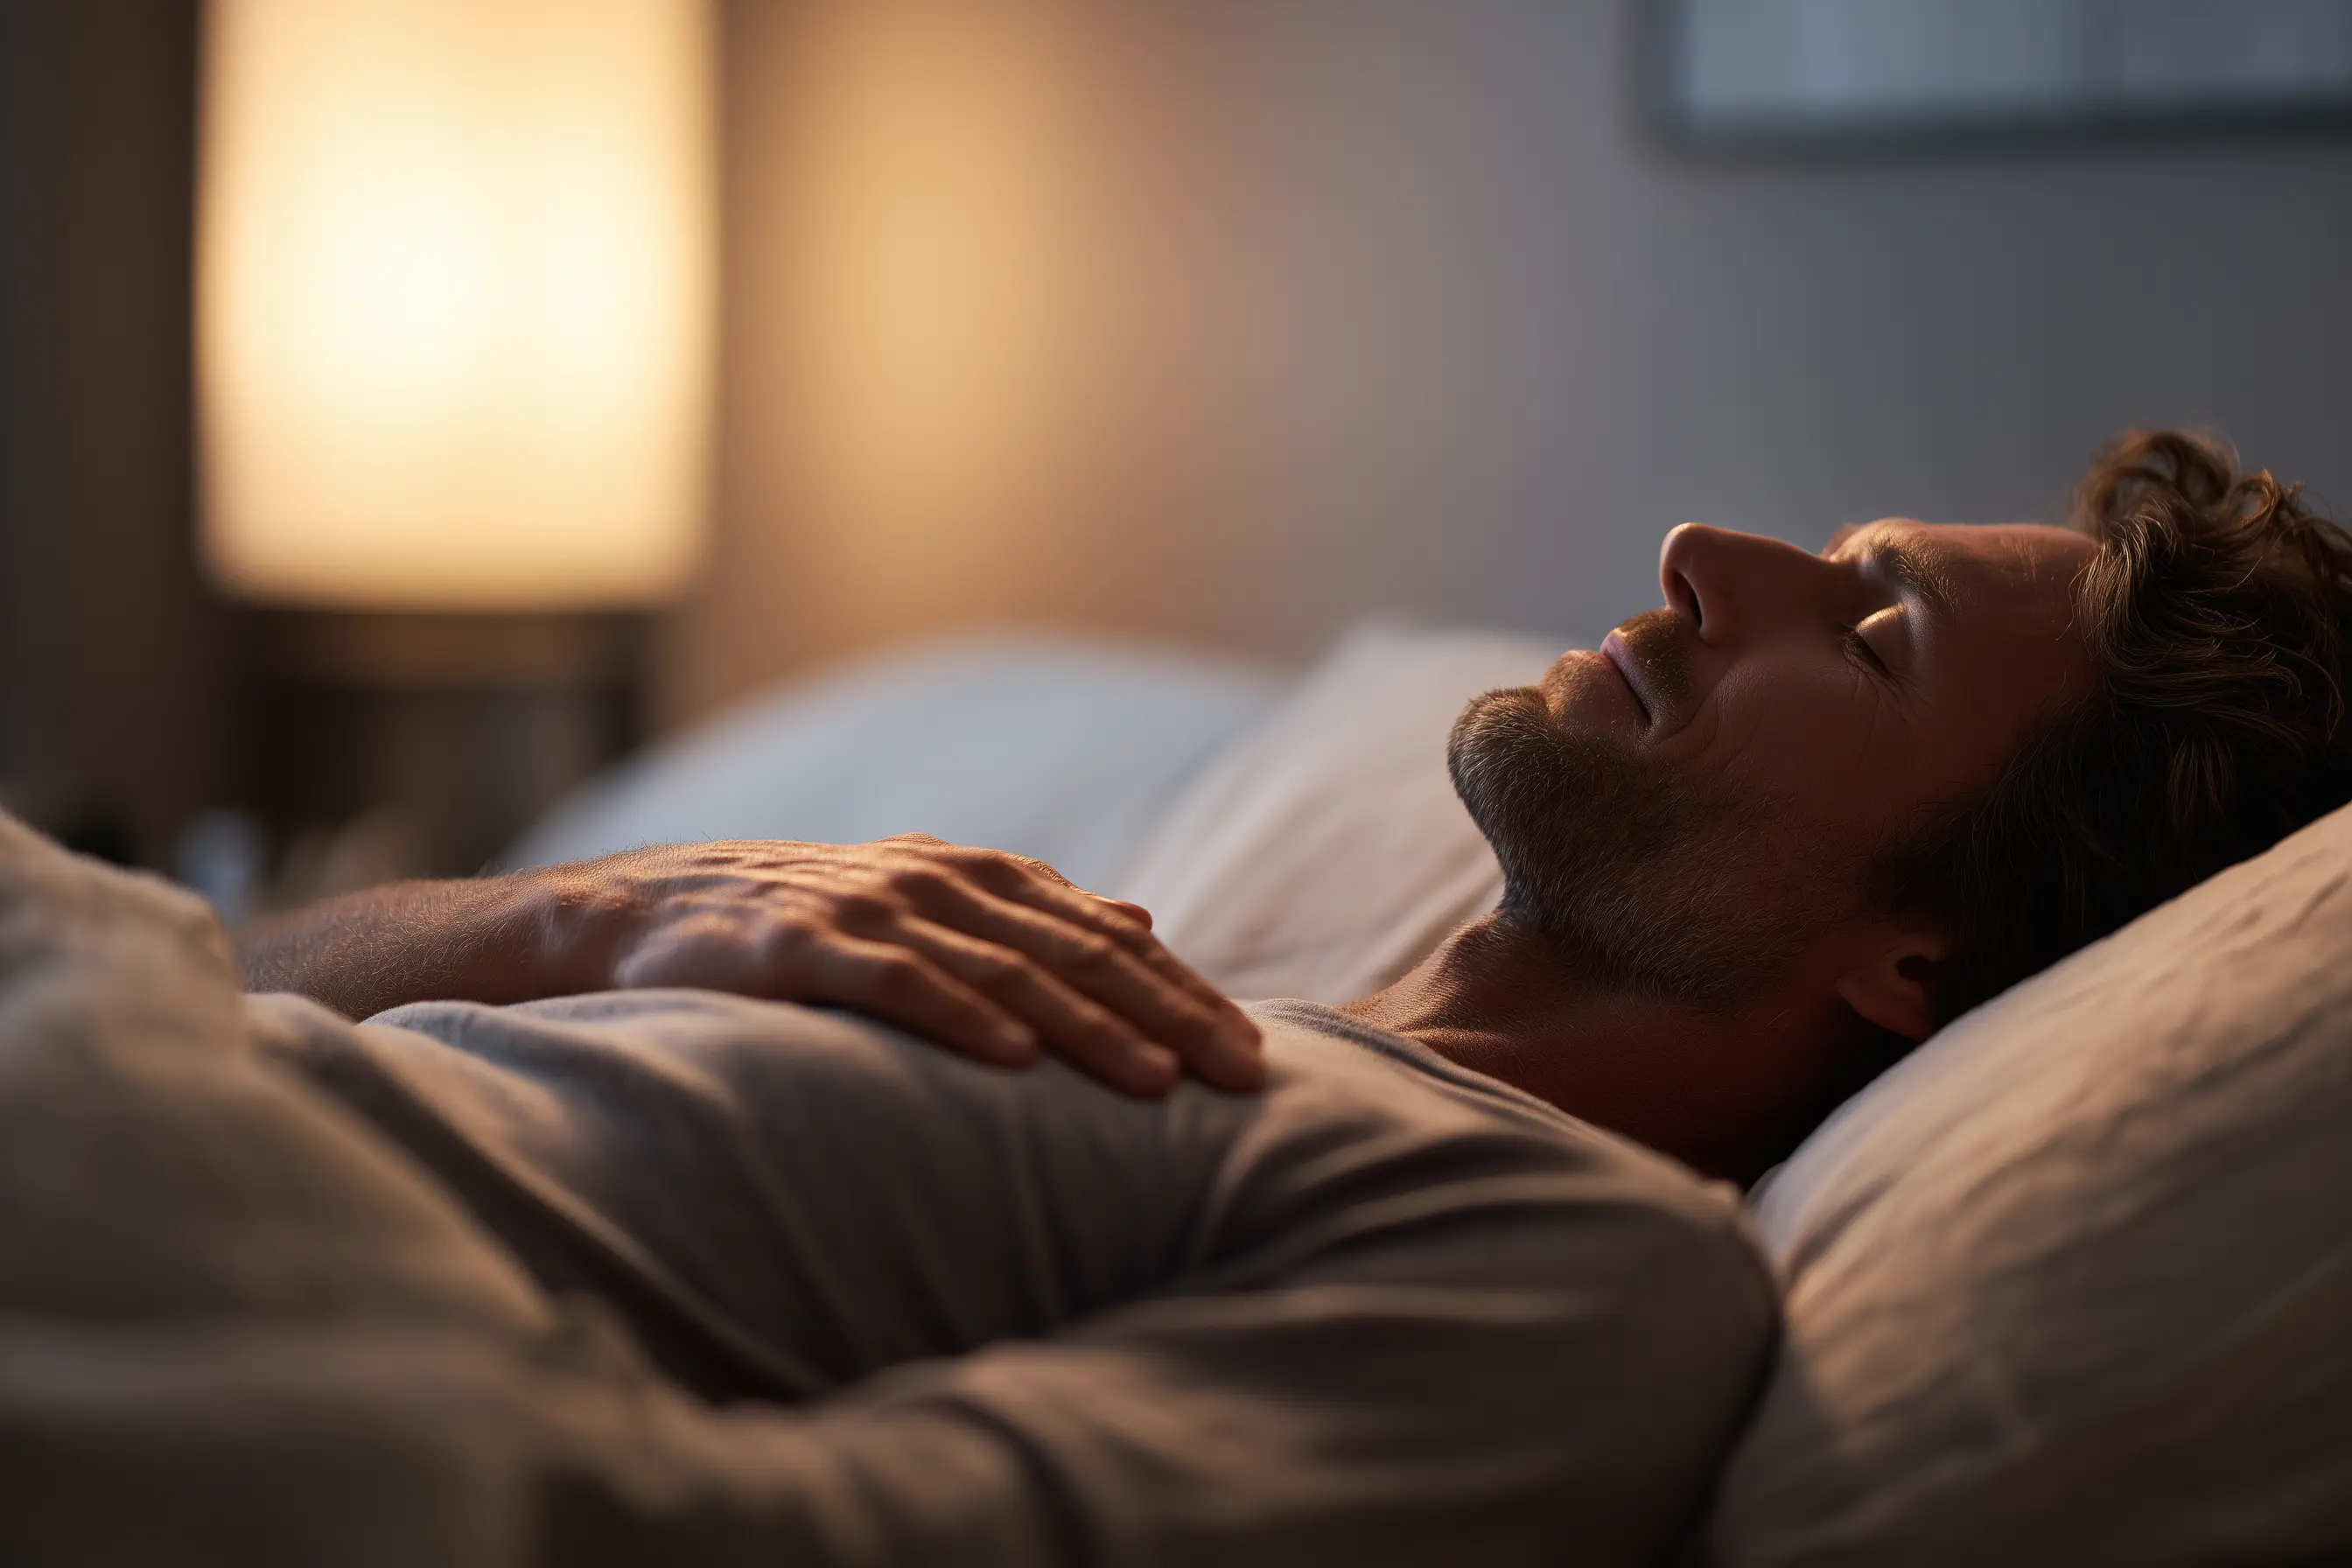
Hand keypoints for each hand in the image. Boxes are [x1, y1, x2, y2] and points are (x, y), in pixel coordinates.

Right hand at [537, 835, 1262, 1096]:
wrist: (648, 912)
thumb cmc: (807, 921)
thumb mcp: (932, 903)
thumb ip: (1037, 914)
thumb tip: (1145, 917)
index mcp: (980, 876)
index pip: (1107, 936)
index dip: (1185, 992)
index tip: (1253, 1054)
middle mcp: (941, 883)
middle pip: (1079, 952)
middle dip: (1169, 1014)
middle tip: (1240, 1074)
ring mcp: (874, 910)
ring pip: (1007, 969)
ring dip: (1088, 1027)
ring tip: (1156, 1084)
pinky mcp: (806, 947)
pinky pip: (899, 983)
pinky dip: (961, 1017)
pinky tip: (1013, 1060)